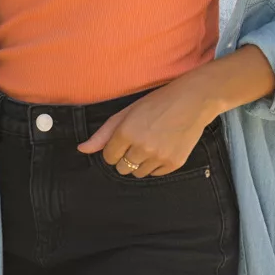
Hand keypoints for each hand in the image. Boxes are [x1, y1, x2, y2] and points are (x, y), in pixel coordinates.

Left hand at [76, 76, 212, 177]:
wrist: (193, 101)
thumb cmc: (158, 102)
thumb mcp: (127, 112)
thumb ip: (103, 134)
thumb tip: (81, 149)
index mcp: (127, 133)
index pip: (108, 157)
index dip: (113, 149)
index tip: (123, 140)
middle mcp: (142, 147)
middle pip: (122, 168)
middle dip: (125, 157)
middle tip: (138, 141)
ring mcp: (159, 157)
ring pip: (138, 173)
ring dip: (140, 162)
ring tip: (151, 144)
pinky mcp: (174, 163)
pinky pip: (155, 174)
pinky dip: (156, 165)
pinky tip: (163, 147)